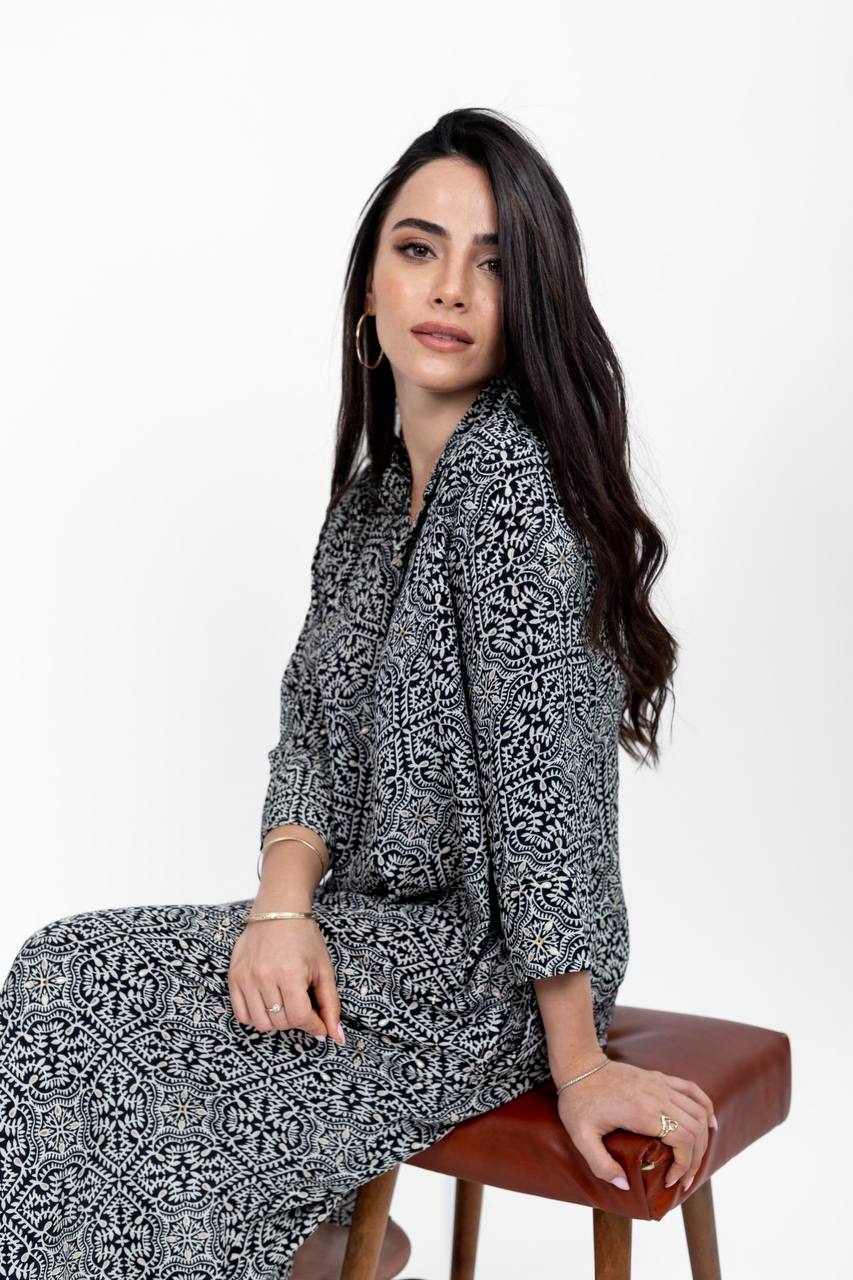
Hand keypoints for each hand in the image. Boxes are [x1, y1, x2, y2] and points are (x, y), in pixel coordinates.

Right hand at [227, 917, 344, 1043]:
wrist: (278, 911)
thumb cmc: (304, 938)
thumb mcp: (324, 969)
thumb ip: (330, 1004)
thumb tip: (336, 1036)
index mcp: (290, 973)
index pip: (300, 1017)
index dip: (313, 1025)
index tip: (319, 1024)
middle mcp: (264, 976)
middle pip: (281, 1023)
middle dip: (297, 1021)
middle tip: (303, 1006)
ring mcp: (246, 978)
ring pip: (261, 1023)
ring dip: (277, 1021)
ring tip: (286, 1004)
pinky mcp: (234, 977)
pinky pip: (241, 1014)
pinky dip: (256, 1017)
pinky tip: (268, 1005)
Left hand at [556, 1056, 716, 1192]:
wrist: (579, 1066)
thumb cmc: (579, 1101)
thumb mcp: (582, 1137)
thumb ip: (601, 1165)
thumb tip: (624, 1185)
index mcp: (643, 1112)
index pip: (682, 1140)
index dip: (684, 1166)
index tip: (670, 1181)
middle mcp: (658, 1096)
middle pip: (695, 1129)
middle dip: (695, 1160)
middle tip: (683, 1181)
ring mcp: (661, 1085)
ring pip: (698, 1112)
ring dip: (703, 1139)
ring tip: (694, 1161)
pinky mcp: (660, 1078)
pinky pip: (693, 1090)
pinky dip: (706, 1107)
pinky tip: (709, 1123)